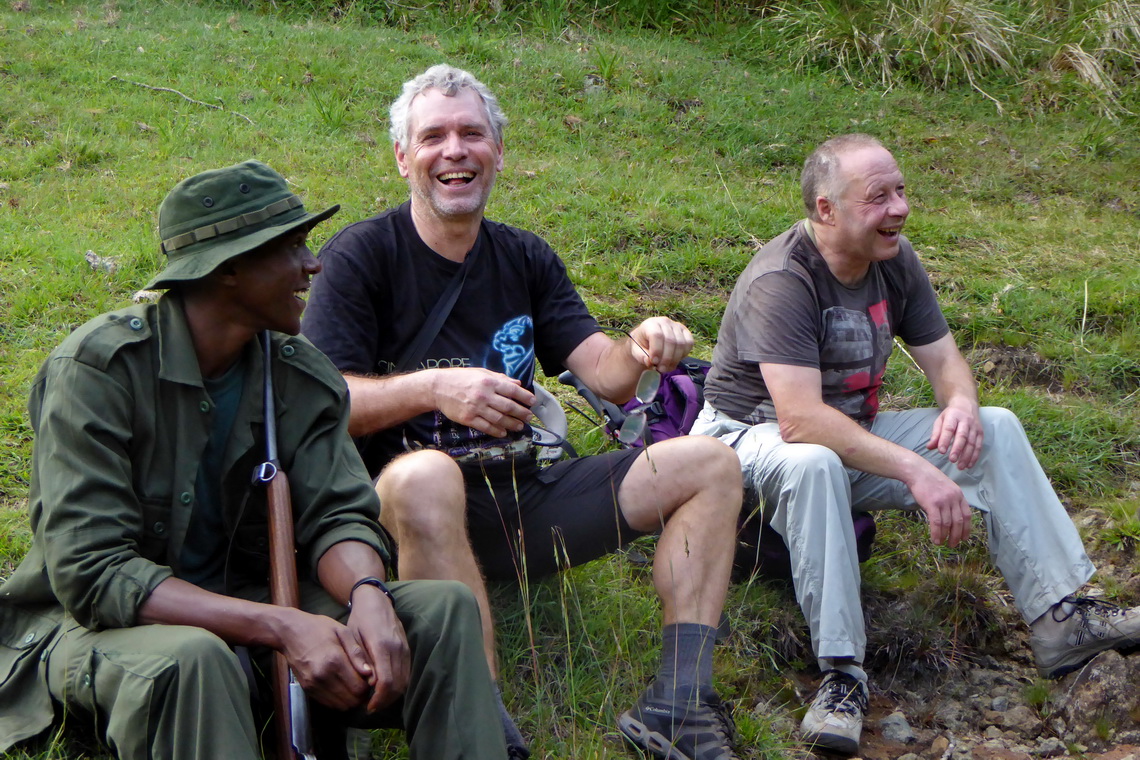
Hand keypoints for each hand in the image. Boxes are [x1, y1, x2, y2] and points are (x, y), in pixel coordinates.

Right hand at [276, 608, 373, 711]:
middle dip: (361, 694)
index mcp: (335, 660)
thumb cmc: (319, 628)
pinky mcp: (307, 690)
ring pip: (340, 706)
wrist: (289, 633)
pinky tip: (340, 686)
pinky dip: (338, 700)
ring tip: (351, 684)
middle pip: (351, 701)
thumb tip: (369, 672)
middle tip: (361, 682)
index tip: (368, 677)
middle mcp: (323, 676)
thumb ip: (357, 652)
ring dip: (350, 699)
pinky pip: (328, 704)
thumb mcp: (342, 631)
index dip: (368, 685)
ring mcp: (313, 685)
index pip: (359, 688)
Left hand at [346, 585, 410, 711]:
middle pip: (398, 685)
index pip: (386, 681)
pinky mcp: (407, 649)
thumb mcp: (353, 638)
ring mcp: (405, 649)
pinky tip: (385, 688)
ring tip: (378, 700)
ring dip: (393, 695)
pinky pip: (407, 673)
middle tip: (371, 707)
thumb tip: (369, 683)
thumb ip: (361, 660)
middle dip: (385, 700)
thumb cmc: (360, 619)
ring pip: (405, 681)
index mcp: (382, 646)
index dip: (378, 698)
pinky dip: (398, 685)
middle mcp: (397, 649)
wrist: (376, 600)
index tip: (367, 706)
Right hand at [431, 368, 534, 437]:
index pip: (512, 390)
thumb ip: (500, 378)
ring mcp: (476, 408)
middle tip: (528, 417)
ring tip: (519, 426)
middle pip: (508, 406)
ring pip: (499, 419)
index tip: (532, 402)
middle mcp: (484, 395)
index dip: (525, 397)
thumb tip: (517, 384)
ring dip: (512, 424)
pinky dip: (496, 431)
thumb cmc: (460, 378)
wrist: (438, 387)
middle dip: (521, 413)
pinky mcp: (468, 418)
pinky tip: (503, 432)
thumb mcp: (481, 373)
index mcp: (489, 382)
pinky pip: (486, 427)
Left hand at [629, 317, 693, 371]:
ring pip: (681, 344)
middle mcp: (665, 322)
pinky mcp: (685, 331)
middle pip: (670, 341)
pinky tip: (674, 360)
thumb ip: (641, 357)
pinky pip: (689, 344)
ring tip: (666, 367)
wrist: (648, 341)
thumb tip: (649, 362)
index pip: (657, 335)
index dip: (657, 350)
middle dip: (666, 358)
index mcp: (650, 324)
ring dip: (675, 359)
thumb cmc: (641, 346)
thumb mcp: (636, 351)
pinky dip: (683, 355)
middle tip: (661, 369)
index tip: (654, 362)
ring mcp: (676, 325)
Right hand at [907, 465, 971, 546]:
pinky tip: (935, 540)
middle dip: (956, 536)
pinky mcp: (932, 504)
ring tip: (942, 543)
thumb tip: (950, 518)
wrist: (917, 471)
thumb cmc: (930, 480)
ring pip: (948, 524)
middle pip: (958, 522)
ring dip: (945, 536)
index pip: (967, 516)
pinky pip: (937, 523)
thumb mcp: (946, 488)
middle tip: (953, 545)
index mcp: (959, 495)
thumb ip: (950, 501)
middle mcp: (954, 499)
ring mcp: (943, 501)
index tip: (964, 538)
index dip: (966, 529)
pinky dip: (937, 533)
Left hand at [927, 402, 983, 469]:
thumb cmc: (950, 415)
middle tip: (952, 460)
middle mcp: (966, 421)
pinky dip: (975, 456)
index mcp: (953, 416)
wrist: (966, 405)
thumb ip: (935, 434)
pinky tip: (969, 465)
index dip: (945, 440)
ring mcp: (975, 427)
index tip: (941, 451)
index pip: (949, 429)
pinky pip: (979, 446)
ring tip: (960, 466)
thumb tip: (929, 447)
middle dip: (957, 449)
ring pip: (972, 442)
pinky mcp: (981, 433)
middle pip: (962, 436)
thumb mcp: (940, 420)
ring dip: (967, 456)